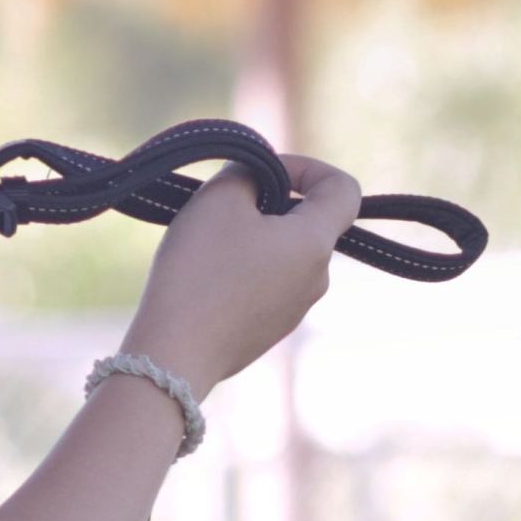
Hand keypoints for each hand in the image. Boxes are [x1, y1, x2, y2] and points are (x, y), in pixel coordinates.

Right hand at [120, 154, 358, 394]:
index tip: (267, 173)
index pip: (344, 190)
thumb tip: (258, 178)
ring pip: (285, 252)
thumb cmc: (199, 269)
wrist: (175, 353)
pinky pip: (269, 283)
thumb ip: (247, 172)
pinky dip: (246, 267)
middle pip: (309, 221)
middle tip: (225, 205)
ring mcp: (297, 309)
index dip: (310, 167)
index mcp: (315, 244)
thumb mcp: (219, 199)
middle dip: (272, 201)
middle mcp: (318, 279)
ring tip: (210, 241)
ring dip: (255, 235)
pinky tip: (207, 274)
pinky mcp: (272, 330)